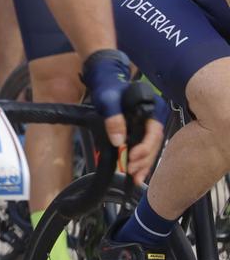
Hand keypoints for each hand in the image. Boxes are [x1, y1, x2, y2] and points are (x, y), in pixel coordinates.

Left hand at [81, 49, 154, 172]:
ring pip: (150, 149)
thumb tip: (119, 141)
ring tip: (135, 178)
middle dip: (144, 160)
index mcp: (151, 110)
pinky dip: (140, 161)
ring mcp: (146, 126)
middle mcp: (153, 119)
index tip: (132, 157)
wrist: (105, 81)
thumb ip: (114, 119)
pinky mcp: (139, 131)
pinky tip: (136, 173)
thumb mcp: (108, 100)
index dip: (145, 148)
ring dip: (143, 165)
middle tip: (133, 173)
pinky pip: (143, 148)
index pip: (154, 132)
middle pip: (154, 144)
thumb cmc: (108, 88)